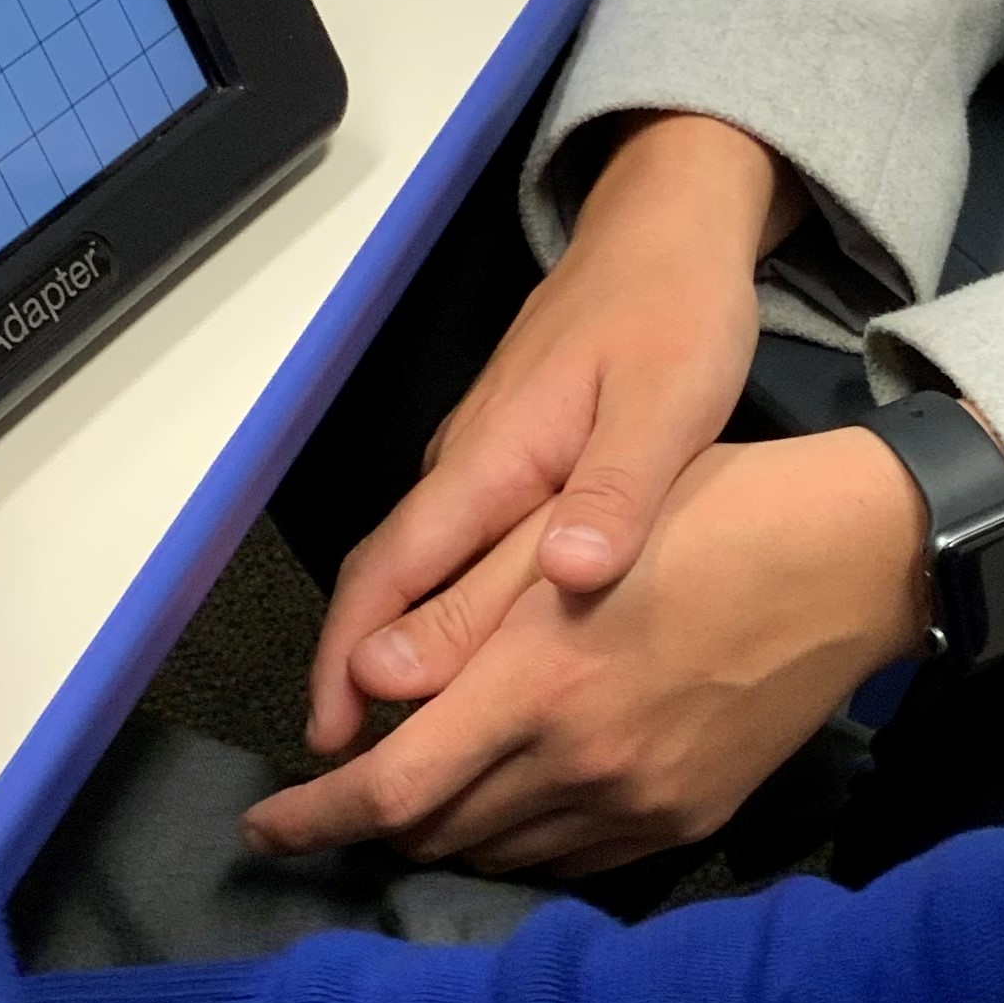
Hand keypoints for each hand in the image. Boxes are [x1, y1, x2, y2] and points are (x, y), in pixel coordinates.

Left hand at [247, 431, 929, 875]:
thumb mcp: (569, 535)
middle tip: (348, 780)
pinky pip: (571, 856)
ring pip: (500, 852)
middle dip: (377, 815)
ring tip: (431, 777)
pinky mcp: (683, 819)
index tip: (267, 821)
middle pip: (438, 831)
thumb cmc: (708, 513)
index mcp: (540, 688)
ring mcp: (638, 804)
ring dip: (448, 826)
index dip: (317, 815)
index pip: (393, 789)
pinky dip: (521, 834)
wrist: (850, 559)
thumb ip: (461, 612)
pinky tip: (517, 790)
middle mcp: (581, 766)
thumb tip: (363, 684)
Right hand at [303, 112, 792, 753]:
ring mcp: (487, 455)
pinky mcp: (515, 453)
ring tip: (416, 740)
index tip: (332, 744)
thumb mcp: (668, 401)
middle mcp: (470, 461)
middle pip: (390, 578)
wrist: (669, 228)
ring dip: (405, 649)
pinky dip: (450, 611)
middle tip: (356, 774)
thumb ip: (617, 490)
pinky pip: (461, 546)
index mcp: (495, 455)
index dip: (352, 660)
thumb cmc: (672, 310)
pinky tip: (481, 658)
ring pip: (425, 565)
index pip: (394, 570)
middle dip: (360, 674)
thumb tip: (566, 581)